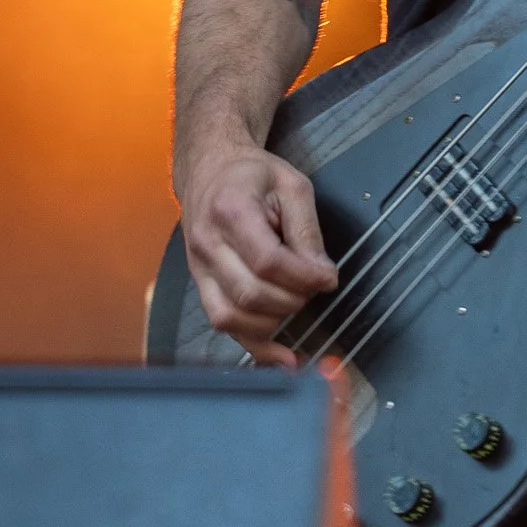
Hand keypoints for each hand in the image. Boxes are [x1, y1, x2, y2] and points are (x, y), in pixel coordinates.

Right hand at [180, 146, 336, 366]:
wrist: (209, 169)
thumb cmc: (252, 175)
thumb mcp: (292, 187)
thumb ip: (307, 231)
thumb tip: (323, 275)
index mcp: (231, 211)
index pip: (267, 261)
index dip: (303, 277)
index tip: (329, 278)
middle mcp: (207, 244)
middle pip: (250, 294)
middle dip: (292, 300)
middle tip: (313, 287)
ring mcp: (198, 268)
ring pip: (231, 317)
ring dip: (273, 323)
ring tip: (296, 303)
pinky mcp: (200, 284)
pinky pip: (222, 325)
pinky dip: (253, 345)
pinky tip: (282, 356)